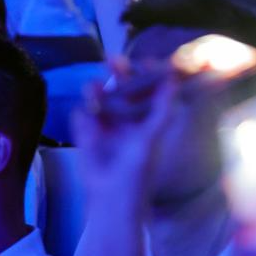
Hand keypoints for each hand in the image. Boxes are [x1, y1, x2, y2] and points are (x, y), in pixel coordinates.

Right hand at [71, 57, 176, 194]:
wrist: (111, 196)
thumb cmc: (138, 169)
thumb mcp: (152, 136)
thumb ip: (162, 108)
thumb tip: (174, 79)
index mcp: (144, 117)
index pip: (144, 89)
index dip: (143, 74)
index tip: (143, 61)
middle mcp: (125, 117)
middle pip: (120, 89)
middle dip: (117, 75)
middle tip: (113, 60)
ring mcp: (104, 124)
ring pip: (100, 99)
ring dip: (97, 91)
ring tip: (93, 86)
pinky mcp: (86, 133)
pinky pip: (82, 116)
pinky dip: (82, 113)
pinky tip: (85, 111)